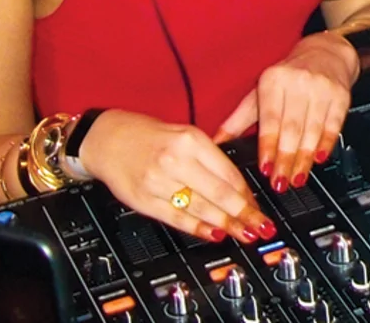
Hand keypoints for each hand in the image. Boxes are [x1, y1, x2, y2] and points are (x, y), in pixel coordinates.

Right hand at [80, 109, 276, 242]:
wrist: (107, 139)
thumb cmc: (150, 136)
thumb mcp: (186, 135)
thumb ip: (211, 159)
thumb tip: (239, 188)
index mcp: (191, 140)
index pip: (228, 172)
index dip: (247, 194)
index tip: (260, 207)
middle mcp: (175, 160)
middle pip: (219, 193)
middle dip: (245, 214)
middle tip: (262, 227)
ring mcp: (158, 182)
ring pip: (201, 208)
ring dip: (226, 224)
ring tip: (245, 233)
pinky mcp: (144, 200)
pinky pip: (176, 217)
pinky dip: (198, 228)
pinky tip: (214, 234)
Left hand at [213, 32, 357, 193]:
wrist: (326, 53)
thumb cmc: (288, 77)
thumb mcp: (260, 92)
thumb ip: (238, 119)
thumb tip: (216, 143)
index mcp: (274, 80)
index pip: (270, 119)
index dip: (268, 146)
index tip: (266, 169)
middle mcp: (298, 82)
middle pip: (292, 127)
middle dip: (286, 159)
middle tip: (280, 183)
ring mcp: (322, 88)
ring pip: (313, 129)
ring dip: (304, 158)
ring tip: (297, 178)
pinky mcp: (341, 96)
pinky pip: (333, 125)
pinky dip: (326, 144)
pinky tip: (319, 159)